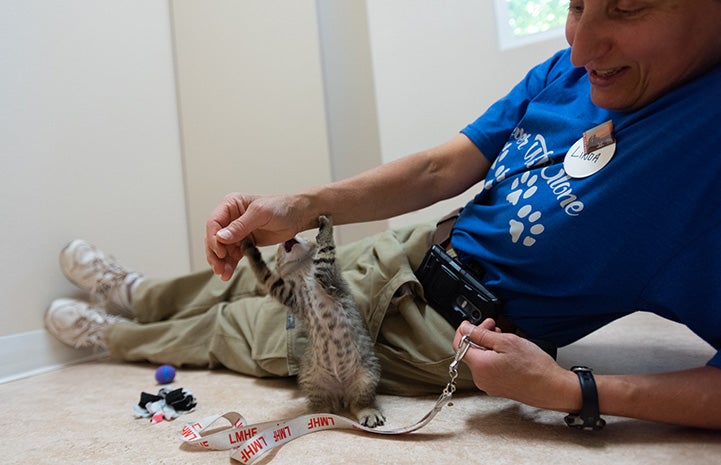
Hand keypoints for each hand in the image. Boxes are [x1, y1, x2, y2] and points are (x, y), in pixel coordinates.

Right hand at [205, 193, 308, 279]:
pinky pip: (232, 255)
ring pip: (221, 249)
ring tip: (224, 274)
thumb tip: (221, 237)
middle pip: (214, 238)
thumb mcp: (260, 214)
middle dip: (215, 254)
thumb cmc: (281, 207)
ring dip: (221, 262)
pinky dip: (229, 264)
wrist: (298, 216)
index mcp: (231, 205)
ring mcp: (237, 232)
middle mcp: (230, 218)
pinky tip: (228, 273)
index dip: (213, 238)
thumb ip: (240, 226)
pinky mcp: (244, 243)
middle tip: (219, 267)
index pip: (214, 223)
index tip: (220, 251)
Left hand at [453, 319, 576, 410]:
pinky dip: (493, 357)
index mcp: (480, 366)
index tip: (473, 323)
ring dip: (487, 345)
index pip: (458, 344)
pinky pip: (488, 368)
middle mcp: (480, 378)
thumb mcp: (507, 341)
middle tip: (493, 326)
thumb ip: (482, 334)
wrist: (552, 388)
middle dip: (479, 336)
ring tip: (503, 337)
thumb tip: (466, 328)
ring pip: (480, 359)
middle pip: (470, 352)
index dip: (465, 330)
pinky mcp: (497, 387)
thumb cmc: (534, 367)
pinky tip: (506, 351)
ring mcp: (488, 384)